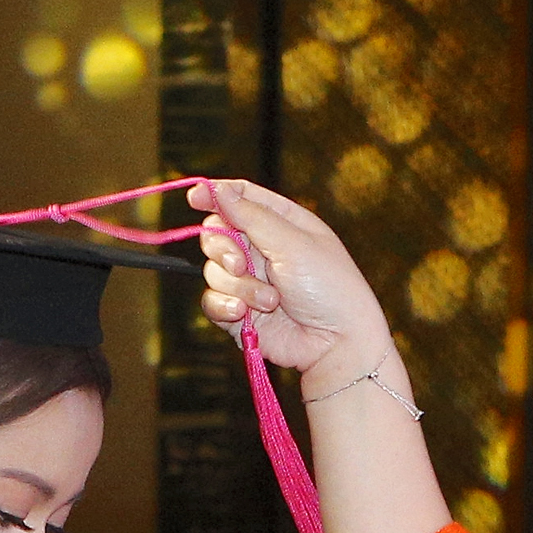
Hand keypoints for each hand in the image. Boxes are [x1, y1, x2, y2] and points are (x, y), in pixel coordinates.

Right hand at [191, 178, 393, 389]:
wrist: (336, 343)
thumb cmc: (329, 287)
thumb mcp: (293, 242)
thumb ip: (252, 216)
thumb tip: (219, 189)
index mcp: (281, 223)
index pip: (241, 198)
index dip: (216, 195)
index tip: (195, 197)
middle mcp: (262, 250)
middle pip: (217, 233)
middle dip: (223, 248)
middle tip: (240, 264)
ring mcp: (250, 282)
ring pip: (214, 271)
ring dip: (239, 286)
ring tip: (270, 301)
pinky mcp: (240, 313)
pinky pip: (212, 302)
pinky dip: (224, 306)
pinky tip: (244, 314)